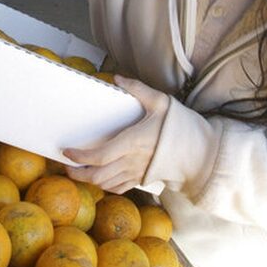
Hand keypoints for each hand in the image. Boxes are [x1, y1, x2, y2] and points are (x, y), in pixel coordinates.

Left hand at [64, 76, 170, 193]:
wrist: (200, 153)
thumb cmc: (180, 127)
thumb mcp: (161, 102)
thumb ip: (138, 89)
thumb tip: (118, 77)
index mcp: (132, 142)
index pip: (99, 156)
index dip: (80, 156)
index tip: (67, 151)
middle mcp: (131, 162)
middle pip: (97, 175)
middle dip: (78, 173)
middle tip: (67, 166)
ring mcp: (137, 173)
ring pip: (106, 184)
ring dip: (90, 180)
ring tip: (79, 171)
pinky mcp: (142, 179)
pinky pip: (118, 188)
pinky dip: (105, 185)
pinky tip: (99, 177)